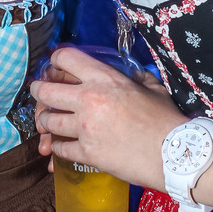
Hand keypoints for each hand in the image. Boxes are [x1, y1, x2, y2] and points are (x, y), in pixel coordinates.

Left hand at [30, 47, 185, 190]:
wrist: (174, 154)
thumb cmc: (166, 119)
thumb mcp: (151, 87)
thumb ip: (135, 77)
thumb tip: (131, 74)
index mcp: (104, 78)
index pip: (66, 58)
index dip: (55, 60)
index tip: (53, 67)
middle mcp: (89, 99)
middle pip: (45, 91)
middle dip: (38, 91)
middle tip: (39, 93)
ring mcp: (85, 128)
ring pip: (48, 121)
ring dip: (45, 122)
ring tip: (48, 122)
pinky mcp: (87, 153)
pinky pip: (60, 149)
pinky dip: (56, 148)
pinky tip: (59, 147)